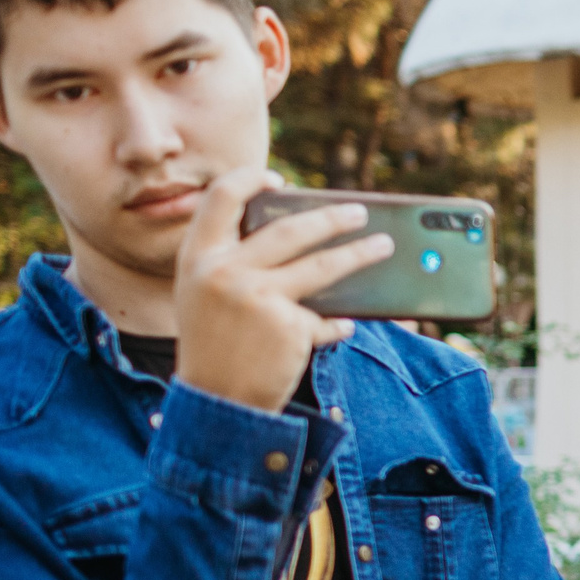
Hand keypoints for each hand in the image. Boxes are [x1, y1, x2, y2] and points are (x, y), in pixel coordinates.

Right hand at [173, 169, 390, 411]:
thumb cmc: (214, 344)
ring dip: (360, 254)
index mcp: (197, 257)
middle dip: (331, 218)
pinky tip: (344, 326)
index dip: (249, 180)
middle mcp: (225, 272)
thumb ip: (232, 262)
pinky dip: (336, 324)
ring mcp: (258, 298)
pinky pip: (326, 319)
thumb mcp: (203, 294)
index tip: (278, 179)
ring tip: (383, 246)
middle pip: (290, 231)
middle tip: (359, 212)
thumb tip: (295, 233)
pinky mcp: (289, 327)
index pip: (219, 198)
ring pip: (324, 266)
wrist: (216, 400)